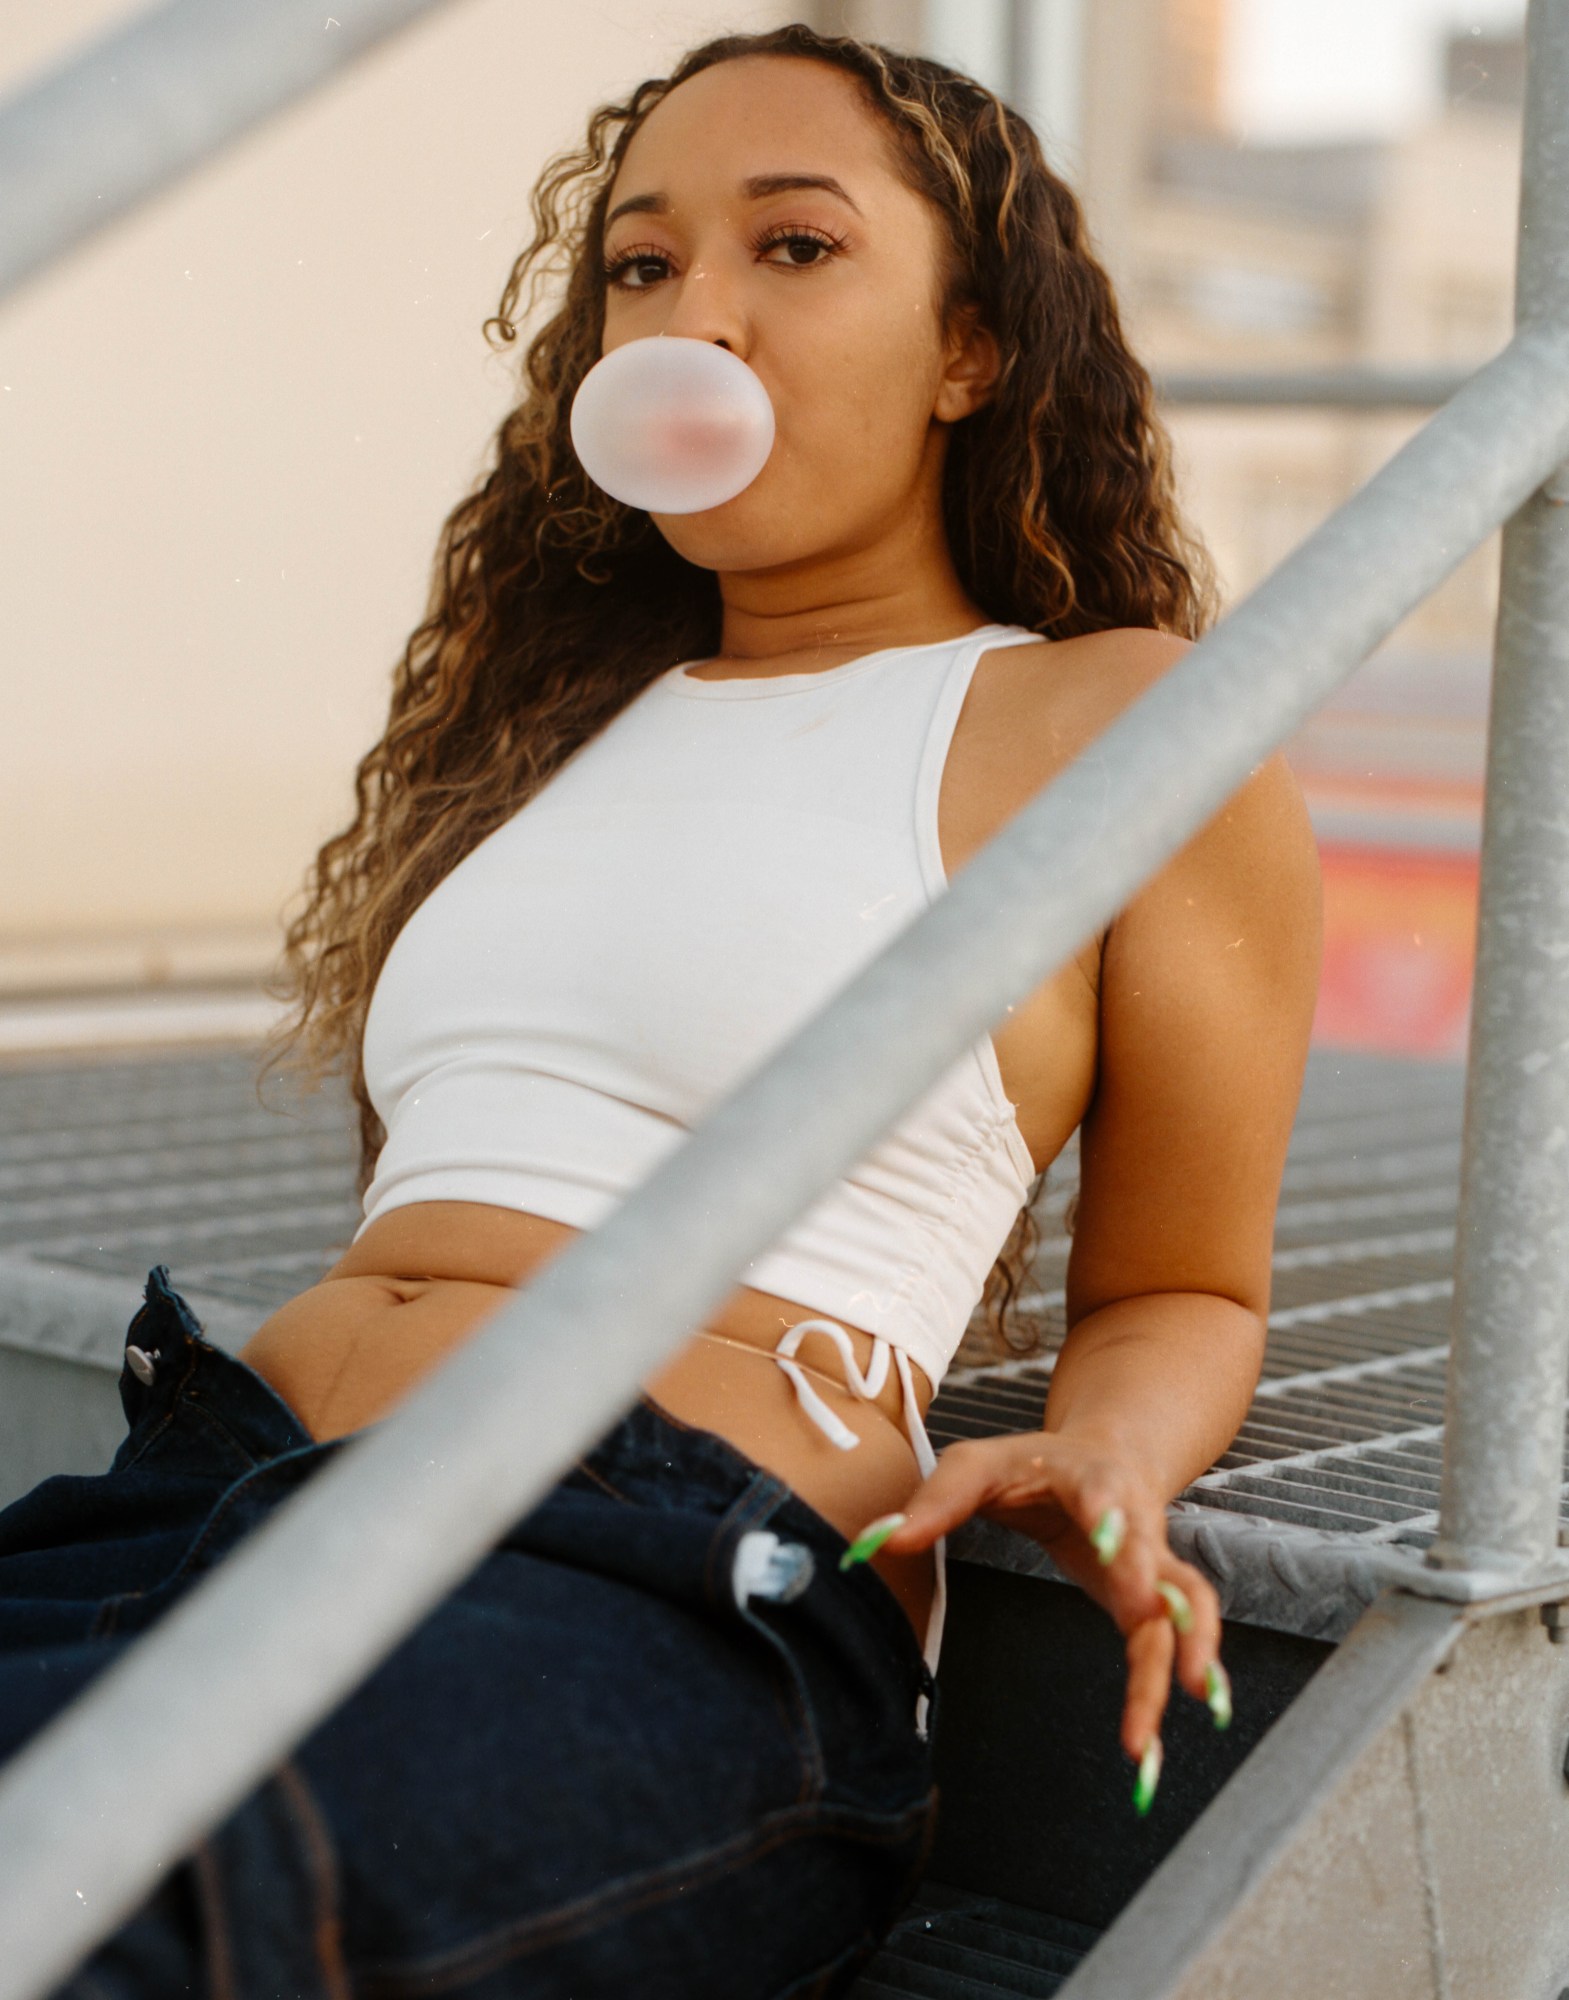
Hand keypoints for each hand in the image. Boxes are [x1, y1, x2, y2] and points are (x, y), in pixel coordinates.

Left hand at [848, 1431, 1229, 1789]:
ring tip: (1195, 1699)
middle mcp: (1136, 1521)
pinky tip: (1153, 1746)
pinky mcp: (1148, 1603)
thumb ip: (938, 1499)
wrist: (1101, 1458)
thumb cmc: (1033, 1466)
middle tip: (1150, 1629)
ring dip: (1191, 1649)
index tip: (1112, 1553)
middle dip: (1157, 1593)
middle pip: (1158, 1556)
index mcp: (1091, 1477)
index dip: (1114, 1522)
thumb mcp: (978, 1464)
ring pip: (1184, 1605)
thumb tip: (886, 1542)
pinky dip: (1168, 1687)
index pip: (1105, 1494)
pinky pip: (1170, 1642)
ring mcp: (1150, 1564)